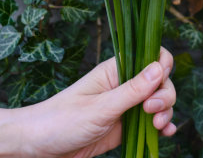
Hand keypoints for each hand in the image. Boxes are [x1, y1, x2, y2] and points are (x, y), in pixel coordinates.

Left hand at [19, 48, 176, 157]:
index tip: (159, 82)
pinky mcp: (125, 126)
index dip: (161, 65)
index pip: (150, 55)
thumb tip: (159, 66)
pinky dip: (162, 126)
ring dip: (165, 112)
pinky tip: (165, 133)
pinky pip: (150, 122)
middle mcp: (123, 85)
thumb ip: (132, 90)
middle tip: (150, 110)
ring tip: (157, 126)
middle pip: (160, 80)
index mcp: (115, 70)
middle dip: (164, 95)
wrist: (37, 147)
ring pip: (159, 102)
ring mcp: (126, 106)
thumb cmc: (61, 121)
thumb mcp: (100, 107)